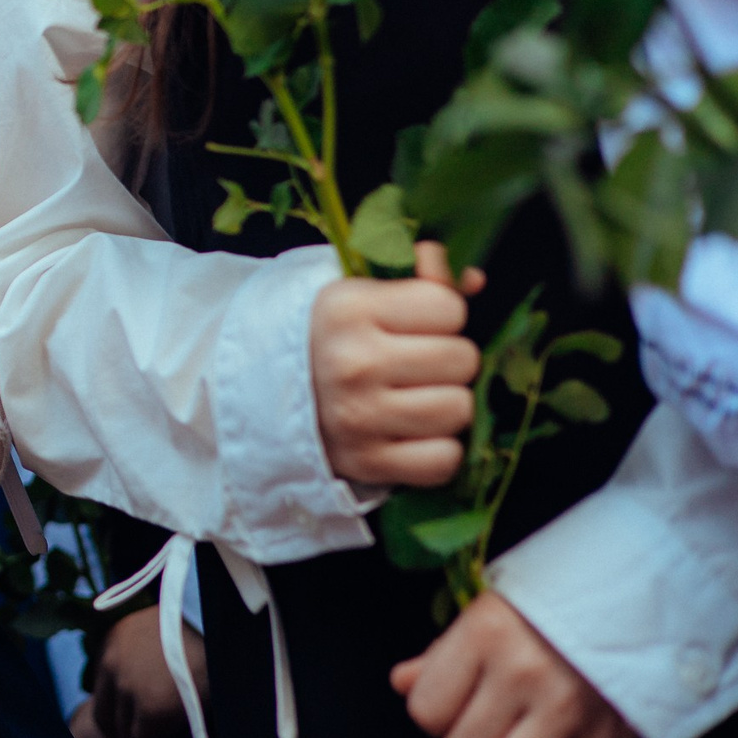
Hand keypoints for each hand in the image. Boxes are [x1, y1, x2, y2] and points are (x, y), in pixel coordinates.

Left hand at [72, 605, 210, 737]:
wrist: (225, 623)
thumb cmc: (204, 627)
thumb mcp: (162, 631)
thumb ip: (146, 656)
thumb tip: (148, 689)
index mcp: (113, 640)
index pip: (102, 690)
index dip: (117, 715)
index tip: (133, 730)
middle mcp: (111, 663)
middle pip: (105, 716)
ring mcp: (127, 687)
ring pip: (124, 735)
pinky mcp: (150, 710)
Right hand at [311, 241, 482, 485]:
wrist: (263, 391)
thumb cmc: (327, 335)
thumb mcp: (359, 287)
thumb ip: (420, 274)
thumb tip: (475, 281)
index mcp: (347, 308)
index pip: (448, 307)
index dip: (440, 313)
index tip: (413, 323)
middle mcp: (352, 363)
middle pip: (462, 359)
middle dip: (447, 360)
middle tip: (416, 363)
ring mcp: (358, 418)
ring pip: (459, 409)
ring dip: (445, 404)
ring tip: (414, 396)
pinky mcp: (366, 463)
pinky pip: (444, 459)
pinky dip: (438, 449)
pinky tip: (413, 432)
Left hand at [392, 592, 635, 737]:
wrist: (635, 596)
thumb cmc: (550, 605)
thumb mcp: (487, 612)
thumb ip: (443, 654)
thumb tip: (401, 684)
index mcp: (482, 637)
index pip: (426, 708)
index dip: (429, 719)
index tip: (441, 715)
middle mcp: (520, 676)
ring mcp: (564, 712)